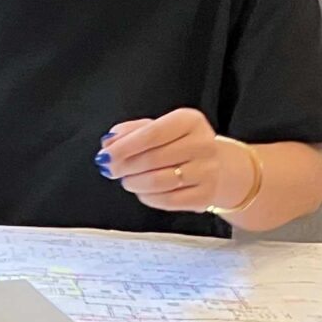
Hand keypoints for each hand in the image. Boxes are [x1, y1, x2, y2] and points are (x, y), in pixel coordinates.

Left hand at [101, 109, 247, 214]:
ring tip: (127, 180)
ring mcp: (206, 171)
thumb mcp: (159, 128)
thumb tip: (109, 142)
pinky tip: (143, 191)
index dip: (124, 147)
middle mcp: (202, 144)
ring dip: (134, 183)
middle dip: (124, 167)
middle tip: (111, 170)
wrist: (216, 165)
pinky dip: (147, 197)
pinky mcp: (204, 195)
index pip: (151, 134)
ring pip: (157, 182)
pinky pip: (166, 200)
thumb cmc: (180, 145)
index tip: (105, 156)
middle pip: (152, 159)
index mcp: (190, 121)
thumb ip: (131, 132)